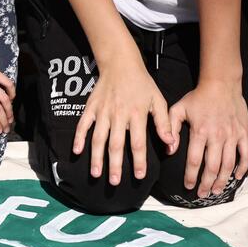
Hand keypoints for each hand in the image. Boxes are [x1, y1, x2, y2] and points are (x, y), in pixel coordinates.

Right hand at [73, 59, 172, 184]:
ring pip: (98, 138)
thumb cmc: (142, 84)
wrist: (121, 64)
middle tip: (114, 182)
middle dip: (115, 165)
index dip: (139, 160)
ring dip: (96, 157)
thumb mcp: (158, 100)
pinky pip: (83, 125)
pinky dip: (78, 138)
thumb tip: (170, 144)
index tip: (139, 176)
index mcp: (136, 114)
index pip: (138, 142)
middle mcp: (118, 115)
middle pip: (116, 144)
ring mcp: (103, 112)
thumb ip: (163, 123)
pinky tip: (77, 151)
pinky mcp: (91, 108)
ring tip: (96, 173)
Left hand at [169, 80, 247, 197]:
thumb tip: (170, 150)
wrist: (222, 83)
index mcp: (200, 132)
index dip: (190, 176)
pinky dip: (242, 167)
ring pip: (228, 164)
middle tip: (202, 194)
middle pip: (212, 167)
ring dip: (223, 180)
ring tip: (217, 191)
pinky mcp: (243, 132)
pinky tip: (236, 177)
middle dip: (206, 183)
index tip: (187, 186)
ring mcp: (232, 135)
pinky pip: (245, 153)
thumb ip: (170, 129)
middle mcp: (217, 136)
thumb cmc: (197, 97)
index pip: (194, 161)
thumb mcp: (177, 109)